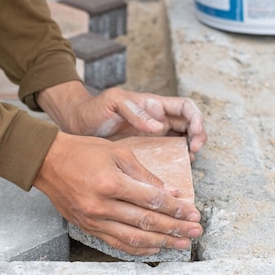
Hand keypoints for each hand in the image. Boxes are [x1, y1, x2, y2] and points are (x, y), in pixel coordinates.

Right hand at [33, 132, 202, 255]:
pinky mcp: (86, 227)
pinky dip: (137, 248)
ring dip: (161, 243)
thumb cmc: (82, 151)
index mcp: (111, 183)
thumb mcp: (117, 152)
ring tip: (182, 245)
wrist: (47, 162)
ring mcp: (92, 219)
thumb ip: (144, 175)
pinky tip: (154, 248)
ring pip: (133, 238)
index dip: (176, 209)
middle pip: (146, 222)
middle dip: (175, 228)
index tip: (193, 213)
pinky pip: (116, 243)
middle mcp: (101, 205)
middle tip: (196, 232)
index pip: (152, 201)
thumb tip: (170, 193)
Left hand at [36, 81, 206, 160]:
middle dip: (198, 138)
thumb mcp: (113, 102)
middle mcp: (157, 120)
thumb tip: (159, 126)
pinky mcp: (145, 150)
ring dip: (188, 151)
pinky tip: (171, 171)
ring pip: (181, 142)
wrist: (77, 125)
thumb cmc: (93, 109)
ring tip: (186, 162)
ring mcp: (153, 136)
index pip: (186, 107)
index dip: (197, 119)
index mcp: (153, 105)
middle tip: (192, 153)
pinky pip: (166, 155)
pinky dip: (174, 162)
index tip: (195, 134)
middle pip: (190, 126)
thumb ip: (135, 111)